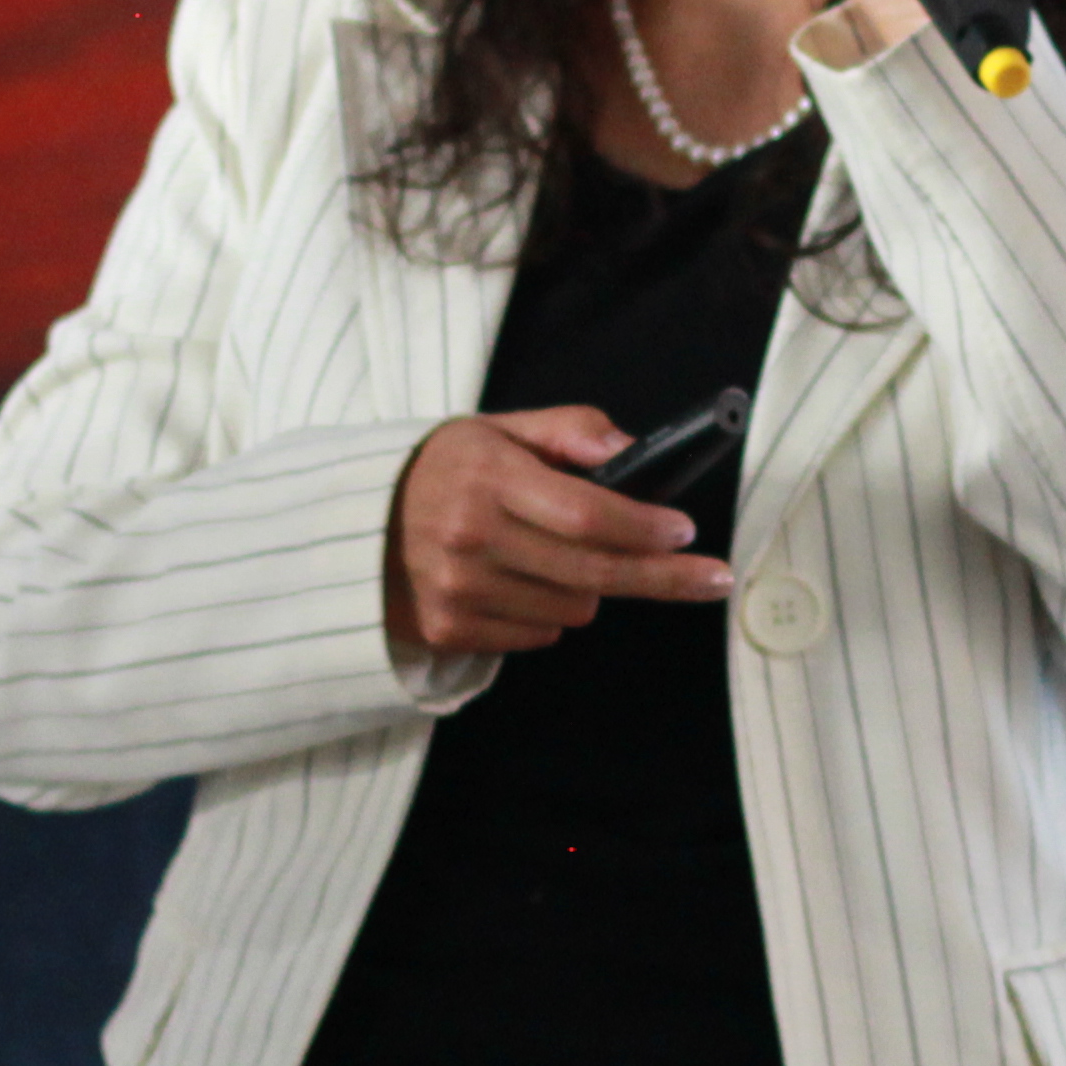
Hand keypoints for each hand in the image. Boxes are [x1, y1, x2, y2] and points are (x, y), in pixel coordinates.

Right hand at [385, 407, 736, 658]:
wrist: (353, 523)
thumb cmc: (443, 471)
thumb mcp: (498, 429)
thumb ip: (569, 430)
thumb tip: (632, 448)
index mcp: (487, 477)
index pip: (587, 514)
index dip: (645, 528)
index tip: (687, 532)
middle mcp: (470, 538)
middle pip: (593, 573)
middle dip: (662, 576)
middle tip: (712, 577)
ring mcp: (457, 591)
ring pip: (573, 611)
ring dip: (586, 589)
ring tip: (552, 557)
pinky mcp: (449, 631)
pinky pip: (538, 637)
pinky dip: (546, 615)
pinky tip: (518, 583)